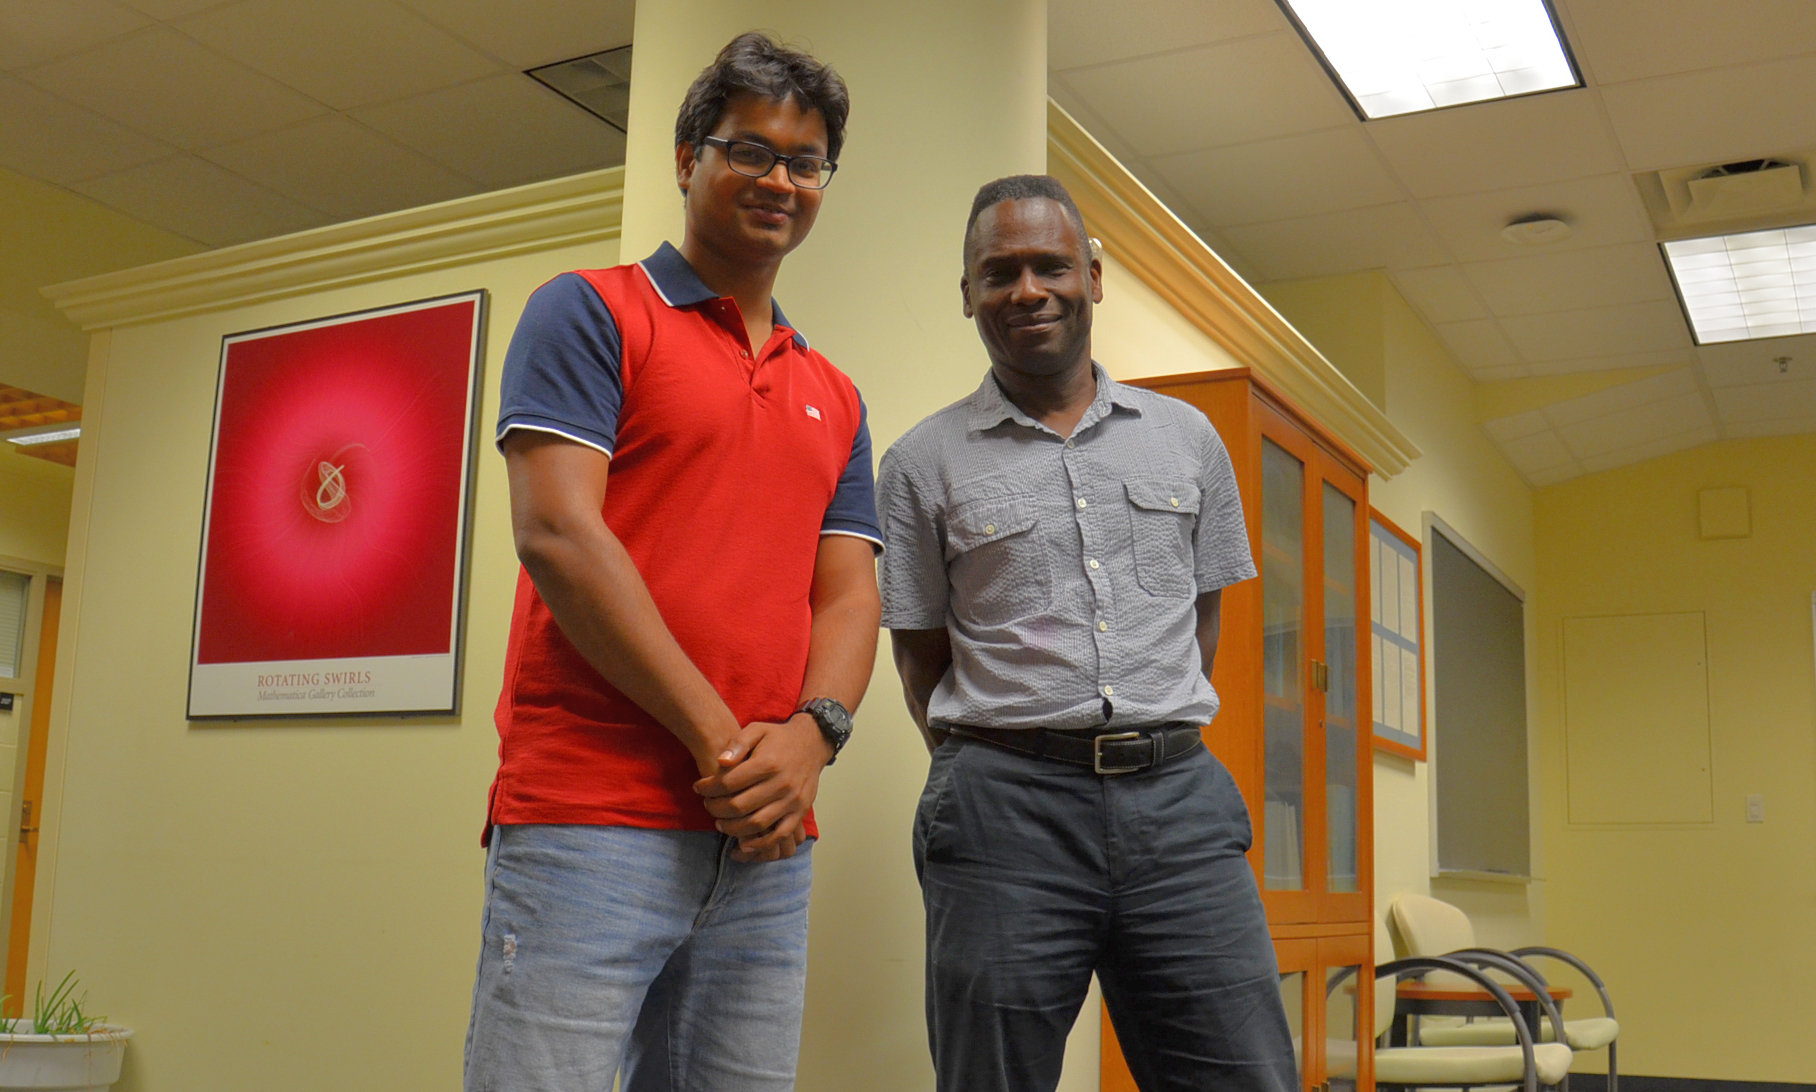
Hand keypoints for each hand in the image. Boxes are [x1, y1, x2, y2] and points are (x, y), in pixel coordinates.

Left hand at [693, 714, 832, 861]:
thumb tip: (721, 762)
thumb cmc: (779, 738)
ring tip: (720, 822)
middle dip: (716, 809)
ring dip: (733, 828)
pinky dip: (761, 845)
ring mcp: (792, 801)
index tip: (699, 788)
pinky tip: (744, 845)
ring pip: (756, 824)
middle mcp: (781, 784)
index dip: (708, 788)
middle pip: (739, 806)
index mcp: (767, 763)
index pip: (728, 783)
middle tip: (707, 805)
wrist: (812, 743)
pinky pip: (779, 834)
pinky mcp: (800, 812)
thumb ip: (738, 743)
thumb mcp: (757, 730)